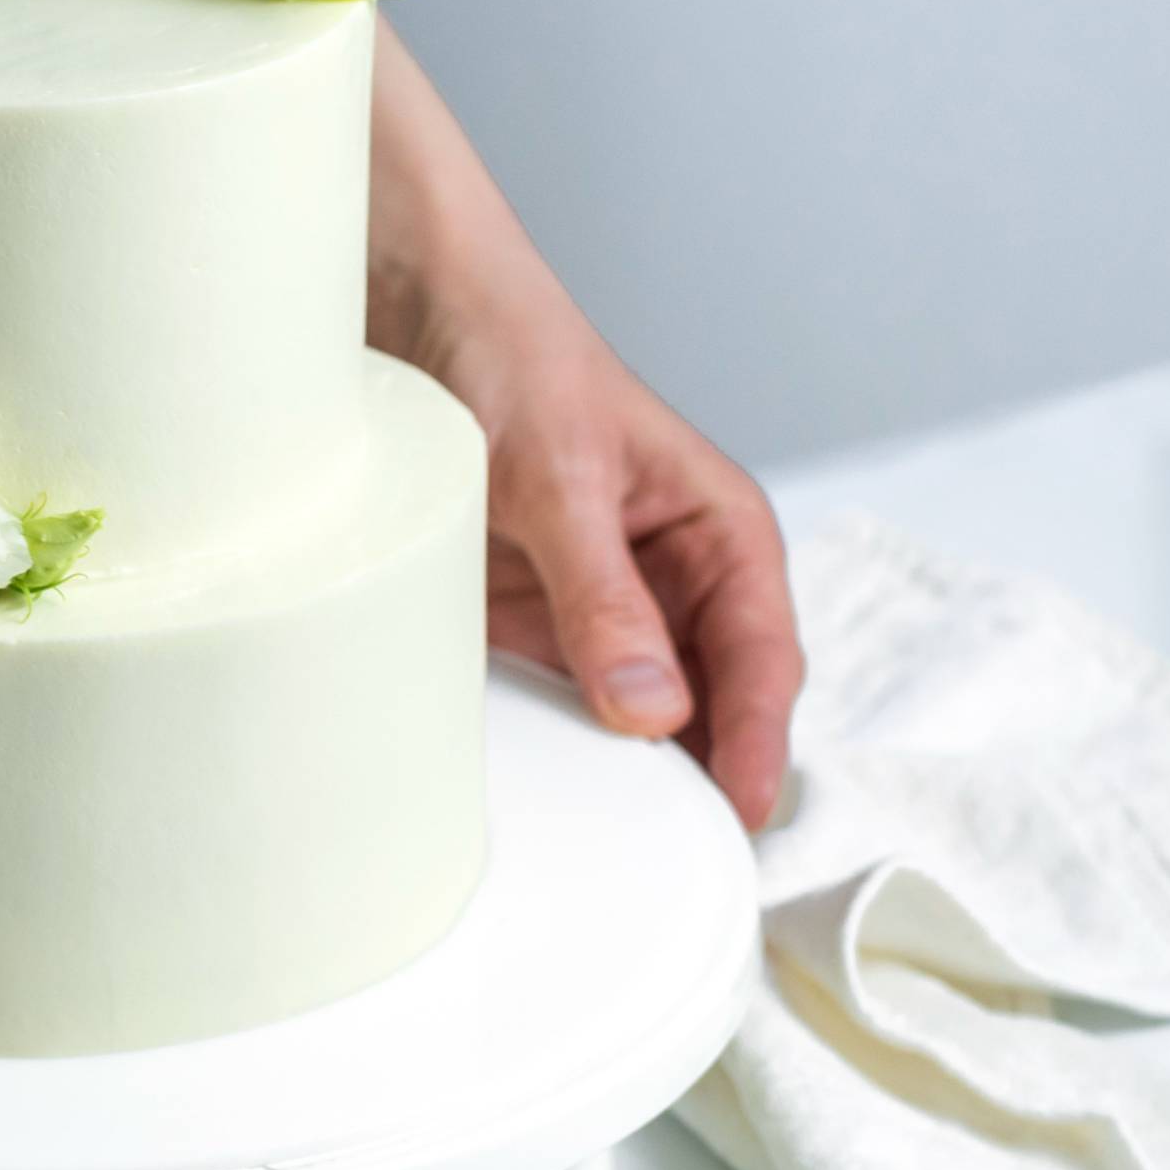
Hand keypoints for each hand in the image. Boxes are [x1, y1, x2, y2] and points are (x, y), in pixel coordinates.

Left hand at [367, 27, 799, 828]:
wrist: (406, 303)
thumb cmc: (509, 355)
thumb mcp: (557, 476)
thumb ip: (602, 594)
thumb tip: (653, 714)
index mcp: (717, 534)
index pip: (763, 661)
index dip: (756, 745)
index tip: (735, 819)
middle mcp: (670, 580)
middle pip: (708, 706)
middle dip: (698, 781)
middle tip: (676, 866)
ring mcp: (597, 607)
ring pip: (633, 718)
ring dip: (621, 775)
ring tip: (607, 850)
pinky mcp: (524, 620)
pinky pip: (551, 700)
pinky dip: (549, 745)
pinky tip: (531, 793)